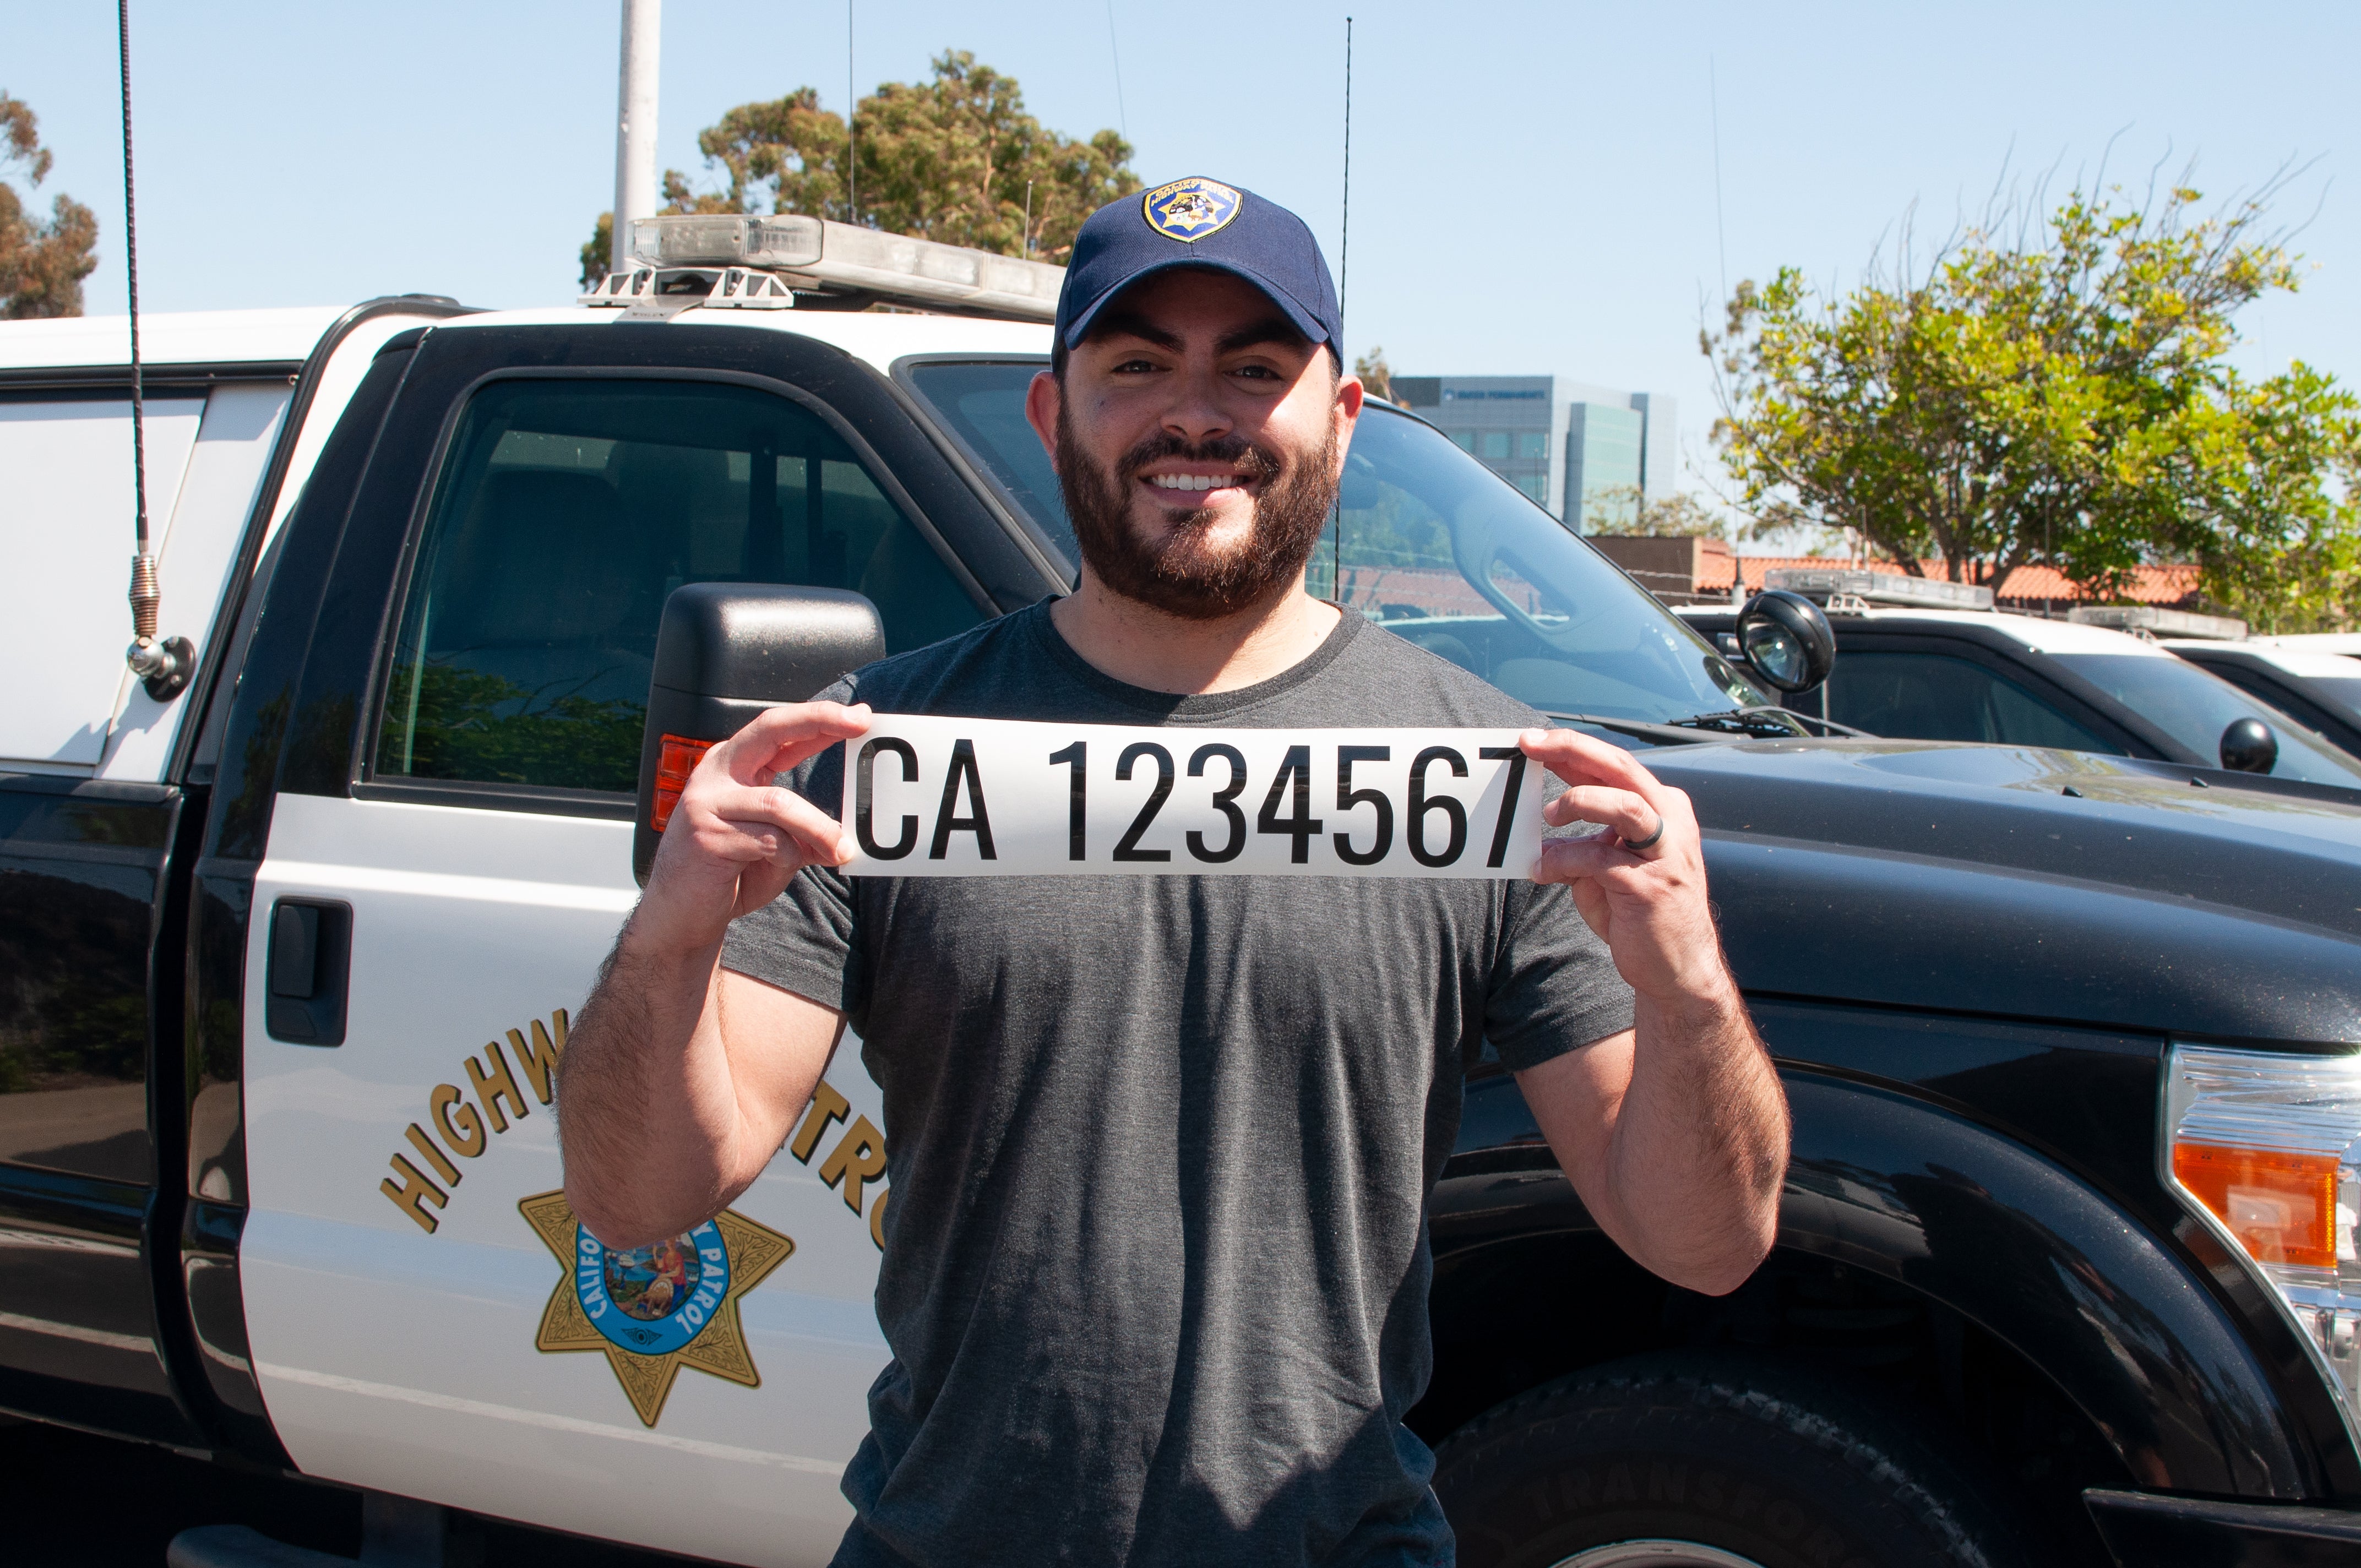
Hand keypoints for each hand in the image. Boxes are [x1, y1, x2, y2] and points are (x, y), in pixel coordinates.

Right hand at [635, 702, 872, 953]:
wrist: (679, 916)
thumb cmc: (728, 875)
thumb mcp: (774, 843)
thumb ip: (802, 827)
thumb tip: (846, 832)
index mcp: (731, 767)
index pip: (777, 731)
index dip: (819, 719)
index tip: (860, 716)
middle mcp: (715, 774)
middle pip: (770, 730)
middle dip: (819, 720)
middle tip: (859, 722)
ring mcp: (706, 802)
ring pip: (780, 802)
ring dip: (819, 829)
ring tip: (842, 851)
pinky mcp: (706, 835)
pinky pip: (769, 841)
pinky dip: (789, 858)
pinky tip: (777, 872)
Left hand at [1519, 726, 1729, 1006]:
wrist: (1676, 969)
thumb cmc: (1638, 913)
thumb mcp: (1608, 865)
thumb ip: (1584, 838)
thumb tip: (1541, 820)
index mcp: (1662, 809)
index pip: (1614, 767)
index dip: (1573, 749)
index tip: (1531, 740)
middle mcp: (1671, 823)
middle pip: (1622, 769)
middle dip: (1573, 751)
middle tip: (1530, 744)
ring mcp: (1665, 854)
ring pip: (1625, 805)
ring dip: (1580, 802)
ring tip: (1547, 816)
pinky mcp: (1650, 886)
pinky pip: (1601, 859)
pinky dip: (1566, 858)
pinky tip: (1542, 868)